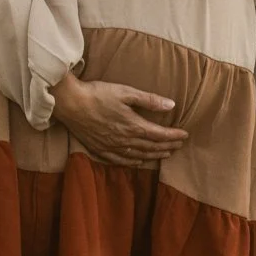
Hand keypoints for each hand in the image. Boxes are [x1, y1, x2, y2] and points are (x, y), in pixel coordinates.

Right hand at [51, 73, 189, 166]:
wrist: (70, 103)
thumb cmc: (98, 94)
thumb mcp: (126, 92)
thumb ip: (149, 100)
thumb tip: (171, 105)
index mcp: (133, 126)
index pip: (159, 135)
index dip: (174, 136)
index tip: (184, 135)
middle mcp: (124, 140)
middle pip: (151, 147)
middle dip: (167, 146)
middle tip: (178, 146)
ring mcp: (112, 147)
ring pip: (138, 156)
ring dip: (153, 156)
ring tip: (164, 154)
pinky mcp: (100, 149)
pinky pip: (121, 161)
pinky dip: (133, 163)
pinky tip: (139, 162)